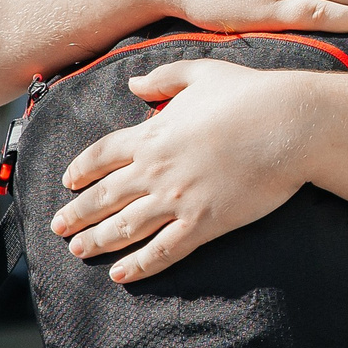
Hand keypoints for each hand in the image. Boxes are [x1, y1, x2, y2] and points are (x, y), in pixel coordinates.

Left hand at [50, 60, 322, 282]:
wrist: (288, 124)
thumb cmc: (250, 95)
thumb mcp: (201, 73)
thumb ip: (163, 78)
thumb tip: (133, 84)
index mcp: (152, 133)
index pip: (102, 155)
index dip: (82, 169)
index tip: (68, 182)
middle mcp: (155, 169)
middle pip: (104, 196)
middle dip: (77, 213)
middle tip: (59, 227)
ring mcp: (177, 199)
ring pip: (125, 227)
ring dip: (97, 241)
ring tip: (78, 251)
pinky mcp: (203, 222)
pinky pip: (162, 250)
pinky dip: (139, 265)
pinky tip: (121, 274)